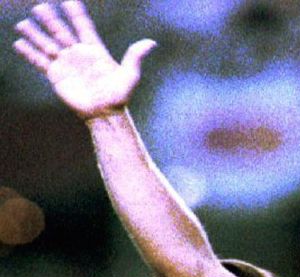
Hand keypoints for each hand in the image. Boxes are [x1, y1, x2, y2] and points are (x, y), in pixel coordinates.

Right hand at [13, 1, 155, 119]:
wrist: (105, 113)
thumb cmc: (120, 95)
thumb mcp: (130, 75)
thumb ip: (135, 56)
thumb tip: (151, 42)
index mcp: (94, 50)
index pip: (83, 27)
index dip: (76, 14)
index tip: (68, 1)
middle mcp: (78, 54)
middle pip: (61, 32)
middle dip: (51, 20)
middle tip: (39, 7)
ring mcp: (66, 64)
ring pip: (47, 44)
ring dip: (35, 34)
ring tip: (22, 23)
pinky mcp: (56, 76)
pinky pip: (40, 62)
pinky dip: (29, 53)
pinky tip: (19, 44)